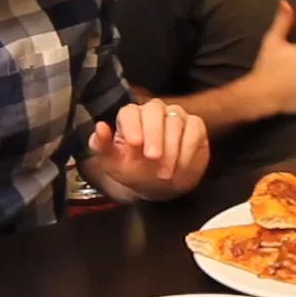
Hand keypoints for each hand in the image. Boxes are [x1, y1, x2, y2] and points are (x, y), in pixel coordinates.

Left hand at [83, 98, 209, 199]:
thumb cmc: (133, 171)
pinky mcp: (195, 126)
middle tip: (152, 157)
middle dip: (154, 134)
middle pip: (154, 111)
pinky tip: (180, 166)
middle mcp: (154, 111)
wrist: (159, 186)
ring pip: (175, 121)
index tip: (134, 143)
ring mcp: (176, 116)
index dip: (132, 125)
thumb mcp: (112, 164)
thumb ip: (102, 146)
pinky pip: (194, 130)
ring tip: (165, 173)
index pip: (130, 112)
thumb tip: (100, 126)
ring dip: (171, 148)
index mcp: (131, 117)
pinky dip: (188, 149)